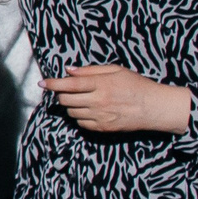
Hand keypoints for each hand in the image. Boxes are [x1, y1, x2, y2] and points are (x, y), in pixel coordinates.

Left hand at [41, 65, 193, 134]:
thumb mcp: (115, 70)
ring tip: (80, 98)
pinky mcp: (102, 128)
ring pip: (71, 112)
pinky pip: (81, 123)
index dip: (53, 84)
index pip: (69, 84)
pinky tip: (88, 109)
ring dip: (70, 105)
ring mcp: (100, 116)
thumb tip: (69, 70)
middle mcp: (98, 101)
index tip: (43, 83)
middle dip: (61, 94)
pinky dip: (79, 116)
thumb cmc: (136, 85)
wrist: (154, 107)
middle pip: (66, 100)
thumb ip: (90, 70)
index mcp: (101, 84)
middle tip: (65, 89)